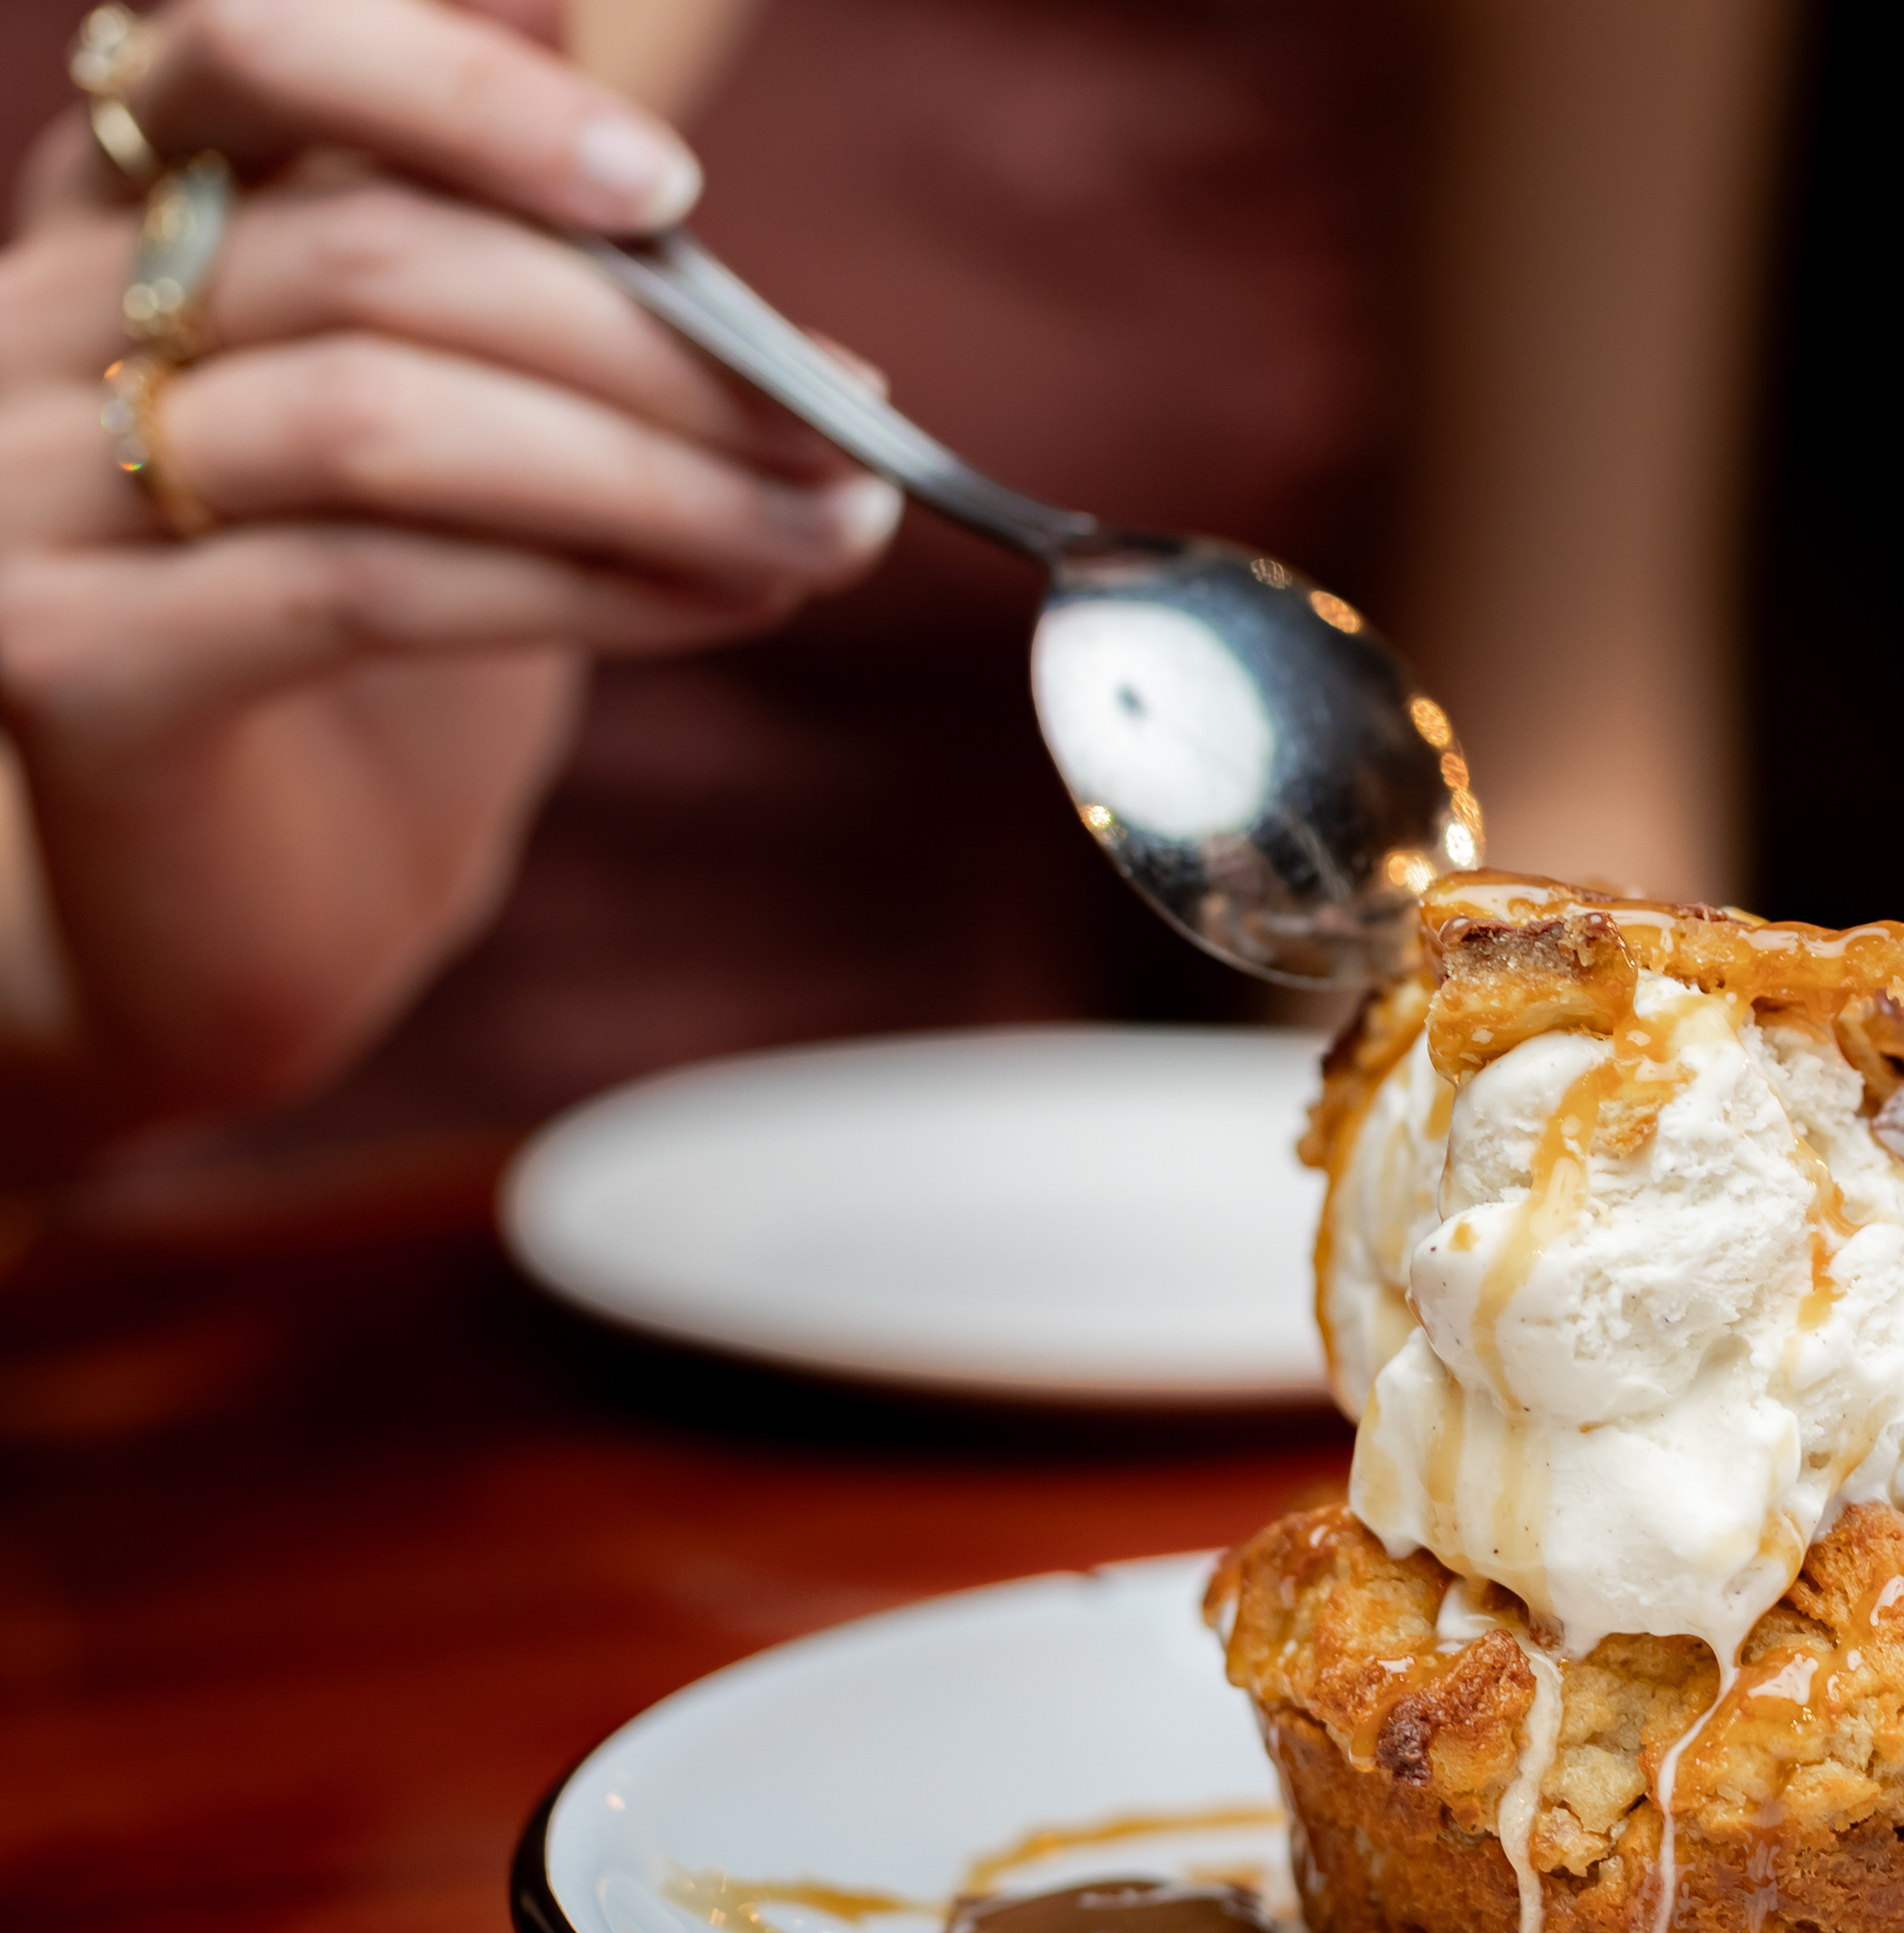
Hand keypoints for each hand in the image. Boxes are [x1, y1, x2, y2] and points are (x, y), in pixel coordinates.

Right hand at [0, 0, 893, 1180]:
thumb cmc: (375, 614)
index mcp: (130, 204)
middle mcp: (38, 315)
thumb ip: (503, 239)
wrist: (253, 901)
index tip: (673, 190)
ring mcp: (27, 488)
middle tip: (848, 421)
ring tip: (830, 530)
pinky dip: (586, 588)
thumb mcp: (462, 398)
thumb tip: (614, 92)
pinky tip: (730, 602)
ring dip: (656, 474)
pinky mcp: (67, 660)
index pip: (249, 40)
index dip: (460, 90)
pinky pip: (364, 588)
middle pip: (375, 255)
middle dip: (658, 343)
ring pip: (380, 421)